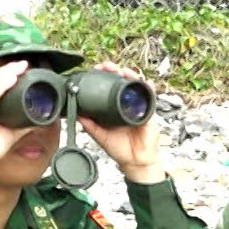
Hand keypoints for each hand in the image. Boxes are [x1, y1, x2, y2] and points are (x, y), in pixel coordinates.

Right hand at [0, 59, 31, 184]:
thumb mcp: (10, 134)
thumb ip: (21, 124)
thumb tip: (37, 120)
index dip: (7, 74)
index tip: (22, 69)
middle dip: (9, 69)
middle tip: (24, 63)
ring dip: (7, 73)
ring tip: (21, 67)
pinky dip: (1, 84)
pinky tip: (12, 78)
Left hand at [77, 62, 163, 183]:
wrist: (134, 161)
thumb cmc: (119, 148)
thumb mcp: (101, 136)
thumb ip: (90, 126)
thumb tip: (78, 115)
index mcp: (113, 108)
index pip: (108, 88)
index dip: (103, 78)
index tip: (96, 70)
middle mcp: (125, 104)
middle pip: (122, 83)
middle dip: (116, 72)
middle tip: (108, 67)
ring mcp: (137, 106)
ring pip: (136, 87)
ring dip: (131, 76)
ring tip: (125, 71)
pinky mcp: (148, 113)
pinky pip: (150, 99)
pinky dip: (149, 89)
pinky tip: (146, 83)